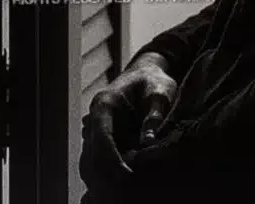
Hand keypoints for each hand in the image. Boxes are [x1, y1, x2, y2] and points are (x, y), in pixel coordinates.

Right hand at [79, 56, 177, 192]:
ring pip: (95, 159)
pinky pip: (103, 158)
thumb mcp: (160, 92)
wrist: (149, 72)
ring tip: (131, 181)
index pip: (101, 137)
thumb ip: (154, 114)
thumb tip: (147, 142)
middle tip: (131, 183)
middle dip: (109, 172)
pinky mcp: (105, 137)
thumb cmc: (155, 80)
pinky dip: (113, 168)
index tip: (127, 175)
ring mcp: (98, 128)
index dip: (112, 159)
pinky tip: (128, 175)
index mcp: (105, 104)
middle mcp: (96, 118)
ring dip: (109, 172)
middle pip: (94, 153)